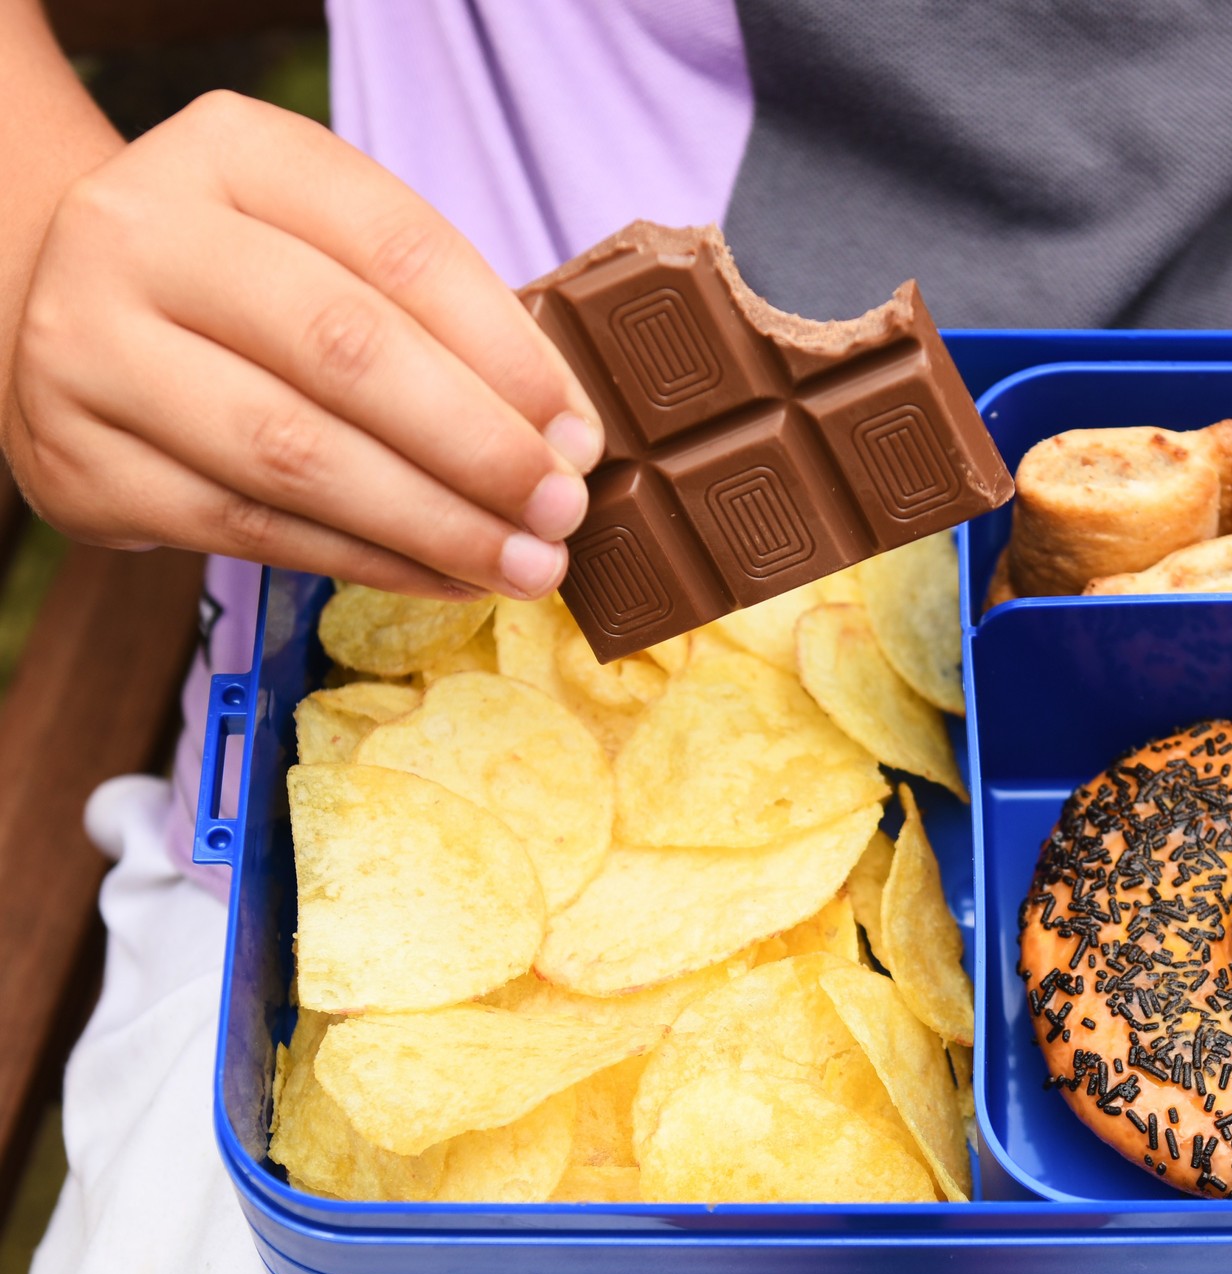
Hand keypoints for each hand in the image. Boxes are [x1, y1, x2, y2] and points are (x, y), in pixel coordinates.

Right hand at [0, 90, 602, 599]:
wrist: (63, 315)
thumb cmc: (246, 288)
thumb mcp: (328, 247)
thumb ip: (436, 315)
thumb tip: (564, 434)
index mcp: (230, 152)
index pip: (399, 249)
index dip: (508, 352)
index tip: (580, 433)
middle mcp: (141, 235)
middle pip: (346, 351)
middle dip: (478, 447)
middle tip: (562, 509)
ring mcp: (91, 350)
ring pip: (295, 456)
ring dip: (434, 525)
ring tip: (524, 563)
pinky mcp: (81, 464)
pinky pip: (250, 529)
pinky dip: (367, 561)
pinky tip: (444, 576)